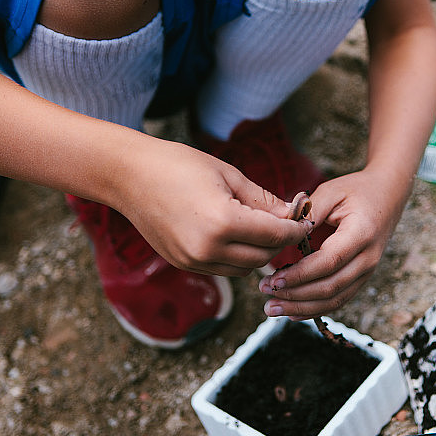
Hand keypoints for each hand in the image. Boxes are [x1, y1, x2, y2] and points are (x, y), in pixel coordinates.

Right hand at [113, 139, 311, 276]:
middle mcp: (208, 249)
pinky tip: (238, 236)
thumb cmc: (178, 165)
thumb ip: (263, 200)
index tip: (306, 222)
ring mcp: (193, 261)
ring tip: (264, 229)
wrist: (128, 175)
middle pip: (263, 257)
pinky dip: (237, 257)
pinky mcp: (184, 264)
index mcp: (223, 223)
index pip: (275, 235)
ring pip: (245, 268)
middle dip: (280, 242)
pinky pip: (224, 269)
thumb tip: (292, 214)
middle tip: (288, 224)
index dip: (296, 229)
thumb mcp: (228, 175)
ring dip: (259, 253)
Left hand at [258, 168, 409, 317]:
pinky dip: (315, 309)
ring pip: (334, 300)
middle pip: (331, 287)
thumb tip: (283, 232)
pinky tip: (292, 312)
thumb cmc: (357, 191)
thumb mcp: (331, 191)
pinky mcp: (361, 278)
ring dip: (302, 308)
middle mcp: (368, 258)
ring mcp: (367, 271)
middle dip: (295, 295)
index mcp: (361, 233)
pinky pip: (339, 300)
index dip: (300, 274)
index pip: (329, 261)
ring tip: (273, 308)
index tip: (273, 279)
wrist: (388, 196)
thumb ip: (308, 211)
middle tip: (265, 293)